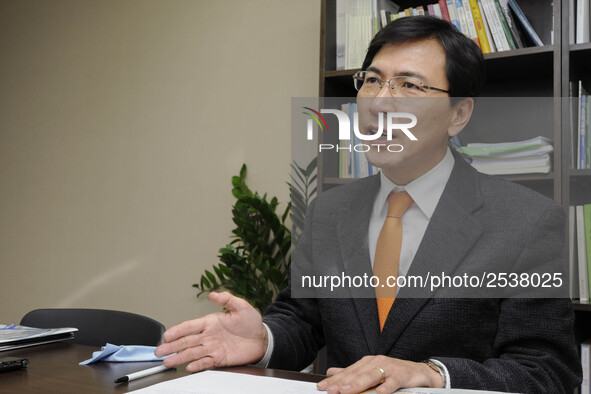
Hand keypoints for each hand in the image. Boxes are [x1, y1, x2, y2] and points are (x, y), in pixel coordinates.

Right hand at [154, 291, 267, 371]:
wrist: (262, 339)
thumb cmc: (251, 322)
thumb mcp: (241, 306)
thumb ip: (227, 299)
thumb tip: (213, 294)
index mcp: (210, 322)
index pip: (190, 326)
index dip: (178, 330)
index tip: (167, 334)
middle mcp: (208, 336)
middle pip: (186, 341)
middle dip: (172, 346)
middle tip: (159, 351)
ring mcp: (212, 347)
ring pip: (192, 353)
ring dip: (179, 357)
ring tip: (167, 362)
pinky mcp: (219, 359)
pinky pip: (205, 362)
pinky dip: (197, 365)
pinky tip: (188, 367)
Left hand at [316, 355, 442, 393]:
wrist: (420, 373)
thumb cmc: (394, 373)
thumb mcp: (372, 372)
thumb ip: (352, 373)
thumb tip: (332, 372)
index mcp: (368, 362)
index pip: (348, 371)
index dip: (335, 380)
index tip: (322, 387)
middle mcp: (377, 362)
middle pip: (357, 373)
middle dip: (343, 382)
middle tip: (331, 390)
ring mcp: (390, 368)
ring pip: (372, 376)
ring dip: (359, 383)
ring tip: (348, 390)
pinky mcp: (402, 376)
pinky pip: (393, 382)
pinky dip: (386, 387)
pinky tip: (380, 393)